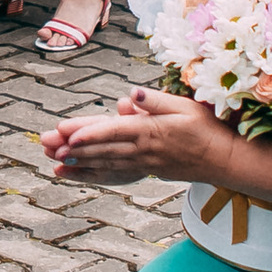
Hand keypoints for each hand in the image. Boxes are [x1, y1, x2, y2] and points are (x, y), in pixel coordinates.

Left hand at [42, 85, 227, 181]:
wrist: (223, 160)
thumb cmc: (205, 128)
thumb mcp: (185, 107)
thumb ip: (156, 102)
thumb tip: (132, 95)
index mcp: (151, 131)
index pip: (114, 131)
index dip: (90, 133)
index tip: (68, 136)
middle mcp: (144, 150)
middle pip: (103, 148)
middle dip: (75, 149)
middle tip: (48, 148)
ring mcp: (144, 164)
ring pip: (106, 164)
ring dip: (80, 164)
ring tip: (56, 163)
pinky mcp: (146, 171)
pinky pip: (115, 174)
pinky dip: (94, 175)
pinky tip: (78, 175)